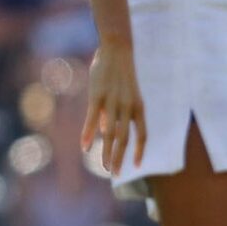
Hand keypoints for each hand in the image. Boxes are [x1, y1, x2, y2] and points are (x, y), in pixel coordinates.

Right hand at [84, 41, 146, 172]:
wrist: (117, 50)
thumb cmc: (120, 74)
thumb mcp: (125, 95)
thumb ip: (116, 115)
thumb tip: (106, 132)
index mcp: (138, 107)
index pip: (142, 135)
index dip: (139, 151)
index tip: (136, 165)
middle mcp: (127, 108)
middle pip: (124, 139)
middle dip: (120, 158)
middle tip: (115, 174)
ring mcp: (112, 102)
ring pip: (109, 134)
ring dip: (106, 152)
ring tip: (103, 167)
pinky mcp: (97, 97)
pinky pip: (92, 119)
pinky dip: (88, 134)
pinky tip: (84, 147)